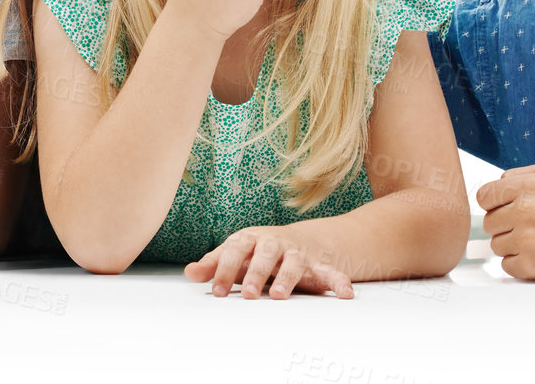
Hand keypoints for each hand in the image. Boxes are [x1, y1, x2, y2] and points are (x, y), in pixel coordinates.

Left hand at [184, 227, 355, 299]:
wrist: (296, 240)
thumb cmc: (256, 252)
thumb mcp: (235, 255)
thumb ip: (213, 265)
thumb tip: (188, 273)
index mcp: (251, 238)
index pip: (235, 249)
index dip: (224, 268)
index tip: (216, 290)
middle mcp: (275, 243)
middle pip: (265, 254)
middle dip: (256, 273)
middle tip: (246, 294)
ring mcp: (297, 253)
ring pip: (294, 263)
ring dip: (287, 278)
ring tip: (278, 296)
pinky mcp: (317, 265)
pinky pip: (330, 272)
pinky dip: (338, 281)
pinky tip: (345, 294)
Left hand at [478, 163, 534, 279]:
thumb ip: (518, 174)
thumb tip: (494, 185)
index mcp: (526, 187)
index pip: (483, 196)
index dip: (494, 203)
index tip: (507, 208)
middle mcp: (524, 212)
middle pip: (489, 223)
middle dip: (506, 224)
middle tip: (531, 225)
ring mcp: (527, 241)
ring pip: (496, 245)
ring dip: (513, 244)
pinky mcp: (532, 266)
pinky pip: (506, 265)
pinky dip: (519, 263)